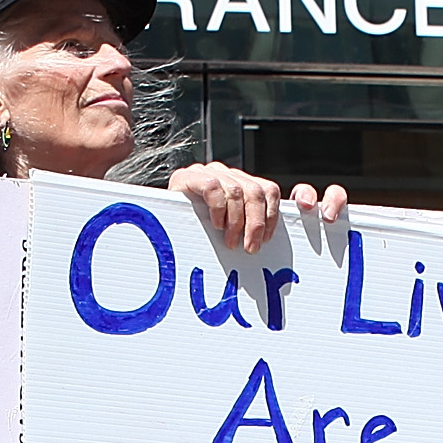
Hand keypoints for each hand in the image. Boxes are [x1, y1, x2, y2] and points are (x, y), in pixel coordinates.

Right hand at [168, 162, 348, 251]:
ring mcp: (210, 173)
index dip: (284, 208)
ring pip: (239, 190)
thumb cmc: (196, 242)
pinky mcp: (189, 176)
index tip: (285, 233)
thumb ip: (249, 238)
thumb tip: (282, 268)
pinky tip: (216, 225)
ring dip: (238, 221)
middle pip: (258, 191)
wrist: (157, 225)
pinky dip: (219, 207)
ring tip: (230, 242)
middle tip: (251, 249)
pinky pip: (214, 186)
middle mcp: (229, 176)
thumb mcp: (228, 239)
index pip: (271, 191)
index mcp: (242, 189)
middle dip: (258, 223)